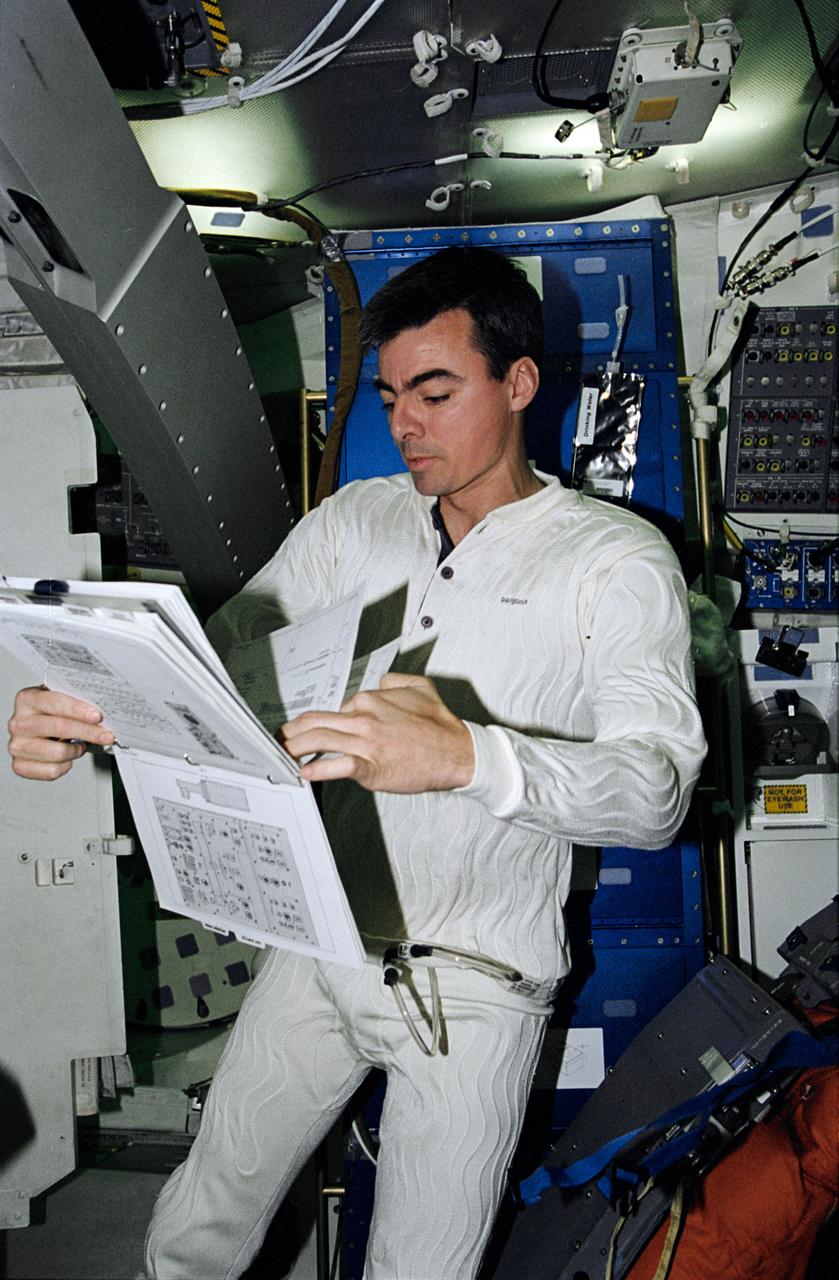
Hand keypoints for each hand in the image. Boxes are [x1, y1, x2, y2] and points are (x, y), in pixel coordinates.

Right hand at [7, 686, 114, 780]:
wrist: (36, 728)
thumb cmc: (51, 714)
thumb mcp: (62, 699)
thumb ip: (78, 699)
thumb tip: (107, 707)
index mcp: (27, 700)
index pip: (55, 703)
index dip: (78, 710)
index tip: (97, 716)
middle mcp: (19, 722)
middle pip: (59, 728)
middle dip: (88, 732)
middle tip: (106, 735)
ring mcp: (17, 745)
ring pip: (57, 752)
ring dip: (76, 751)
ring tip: (80, 746)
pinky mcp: (20, 765)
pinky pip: (52, 771)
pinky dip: (65, 765)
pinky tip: (67, 757)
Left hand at [281, 673, 474, 793]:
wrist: (458, 753)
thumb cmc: (440, 726)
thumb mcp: (419, 687)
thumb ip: (395, 680)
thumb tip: (381, 682)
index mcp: (371, 699)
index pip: (333, 710)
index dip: (317, 723)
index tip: (307, 731)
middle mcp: (364, 717)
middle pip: (315, 722)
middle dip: (290, 732)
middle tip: (277, 739)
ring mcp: (366, 742)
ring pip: (319, 740)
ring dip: (294, 748)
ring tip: (281, 754)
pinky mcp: (371, 766)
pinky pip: (336, 766)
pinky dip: (317, 769)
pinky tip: (305, 772)